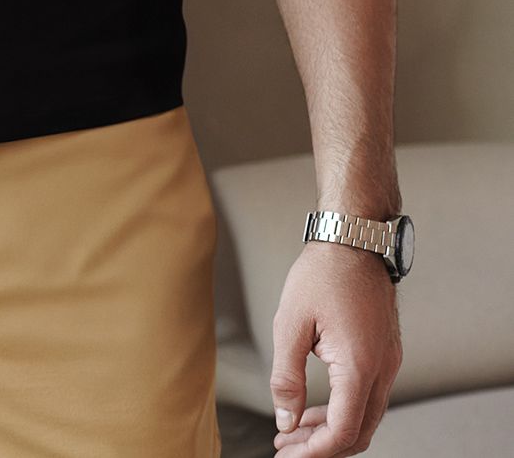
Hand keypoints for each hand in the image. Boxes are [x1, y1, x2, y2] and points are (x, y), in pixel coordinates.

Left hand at [269, 241, 402, 454]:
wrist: (355, 238)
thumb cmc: (323, 272)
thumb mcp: (290, 323)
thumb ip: (286, 376)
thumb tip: (286, 418)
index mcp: (359, 365)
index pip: (343, 432)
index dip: (315, 451)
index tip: (288, 454)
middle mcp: (382, 370)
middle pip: (359, 432)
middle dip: (322, 448)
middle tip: (287, 449)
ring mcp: (388, 362)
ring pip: (365, 417)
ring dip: (332, 430)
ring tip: (294, 431)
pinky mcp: (386, 353)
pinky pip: (369, 396)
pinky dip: (344, 409)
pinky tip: (315, 407)